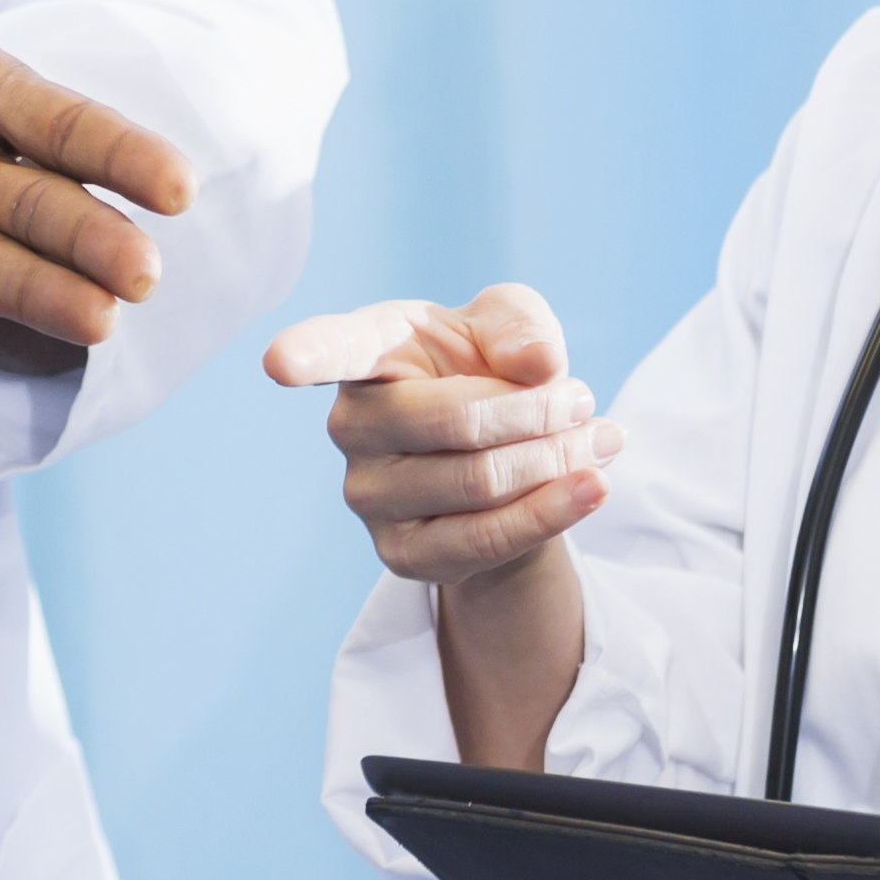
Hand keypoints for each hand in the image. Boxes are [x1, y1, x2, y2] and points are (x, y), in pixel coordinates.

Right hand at [259, 284, 622, 766]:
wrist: (504, 458)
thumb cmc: (490, 369)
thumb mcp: (512, 325)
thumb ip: (520, 324)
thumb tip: (532, 364)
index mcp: (367, 350)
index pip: (330, 349)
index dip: (304, 354)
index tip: (279, 363)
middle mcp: (351, 423)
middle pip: (455, 421)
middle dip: (537, 411)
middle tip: (582, 398)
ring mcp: (367, 495)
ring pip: (480, 482)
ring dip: (557, 460)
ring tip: (600, 437)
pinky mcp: (400, 555)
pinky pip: (486, 539)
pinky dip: (552, 511)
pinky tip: (591, 488)